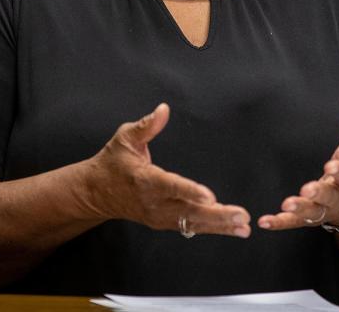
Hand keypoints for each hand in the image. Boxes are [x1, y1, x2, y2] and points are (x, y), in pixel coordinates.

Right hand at [85, 103, 250, 237]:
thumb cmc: (113, 162)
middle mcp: (153, 202)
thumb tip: (163, 109)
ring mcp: (159, 216)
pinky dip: (211, 228)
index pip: (170, 186)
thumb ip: (145, 126)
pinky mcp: (163, 222)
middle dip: (217, 215)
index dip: (190, 191)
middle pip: (188, 211)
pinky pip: (190, 226)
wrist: (96, 192)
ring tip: (243, 226)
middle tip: (241, 216)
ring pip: (192, 223)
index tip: (210, 197)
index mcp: (145, 180)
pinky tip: (231, 228)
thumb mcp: (124, 138)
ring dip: (220, 225)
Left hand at [258, 93, 338, 230]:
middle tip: (307, 189)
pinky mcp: (308, 217)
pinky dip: (279, 223)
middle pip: (328, 197)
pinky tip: (265, 221)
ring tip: (286, 205)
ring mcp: (323, 209)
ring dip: (298, 210)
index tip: (331, 167)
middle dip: (318, 193)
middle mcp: (338, 197)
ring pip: (311, 213)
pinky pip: (294, 222)